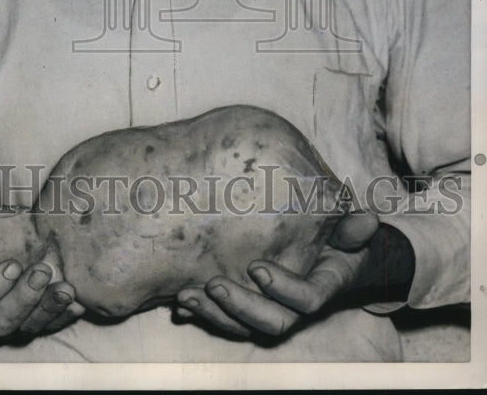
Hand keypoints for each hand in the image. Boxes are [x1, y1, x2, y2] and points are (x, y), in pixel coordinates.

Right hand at [0, 190, 83, 337]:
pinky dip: (62, 316)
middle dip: (23, 299)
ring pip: (26, 327)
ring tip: (67, 289)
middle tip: (42, 270)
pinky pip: (47, 325)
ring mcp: (6, 319)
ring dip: (47, 309)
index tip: (11, 265)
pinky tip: (77, 302)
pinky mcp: (29, 318)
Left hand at [176, 210, 401, 339]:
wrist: (332, 256)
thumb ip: (354, 228)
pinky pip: (225, 318)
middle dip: (240, 307)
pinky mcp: (248, 305)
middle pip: (270, 322)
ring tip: (186, 295)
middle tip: (213, 285)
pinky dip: (200, 313)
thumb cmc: (339, 238)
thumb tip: (369, 220)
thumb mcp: (350, 230)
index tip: (257, 266)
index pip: (307, 300)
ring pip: (243, 325)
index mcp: (321, 287)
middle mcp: (294, 306)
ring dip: (213, 314)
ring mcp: (270, 308)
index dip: (282, 288)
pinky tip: (177, 304)